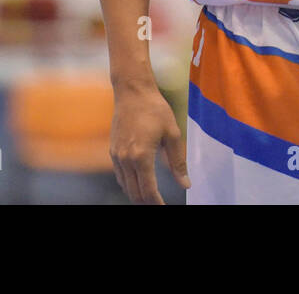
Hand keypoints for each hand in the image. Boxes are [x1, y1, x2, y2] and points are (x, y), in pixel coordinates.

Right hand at [109, 83, 188, 203]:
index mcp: (141, 156)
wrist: (132, 91)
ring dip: (137, 195)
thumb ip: (178, 162)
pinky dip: (129, 184)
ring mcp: (116, 155)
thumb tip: (185, 184)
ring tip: (151, 197)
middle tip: (160, 204)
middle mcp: (125, 159)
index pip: (148, 191)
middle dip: (147, 202)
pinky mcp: (112, 150)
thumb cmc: (155, 109)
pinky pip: (120, 175)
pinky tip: (139, 182)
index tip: (165, 207)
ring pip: (125, 186)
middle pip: (134, 193)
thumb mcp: (173, 134)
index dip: (157, 203)